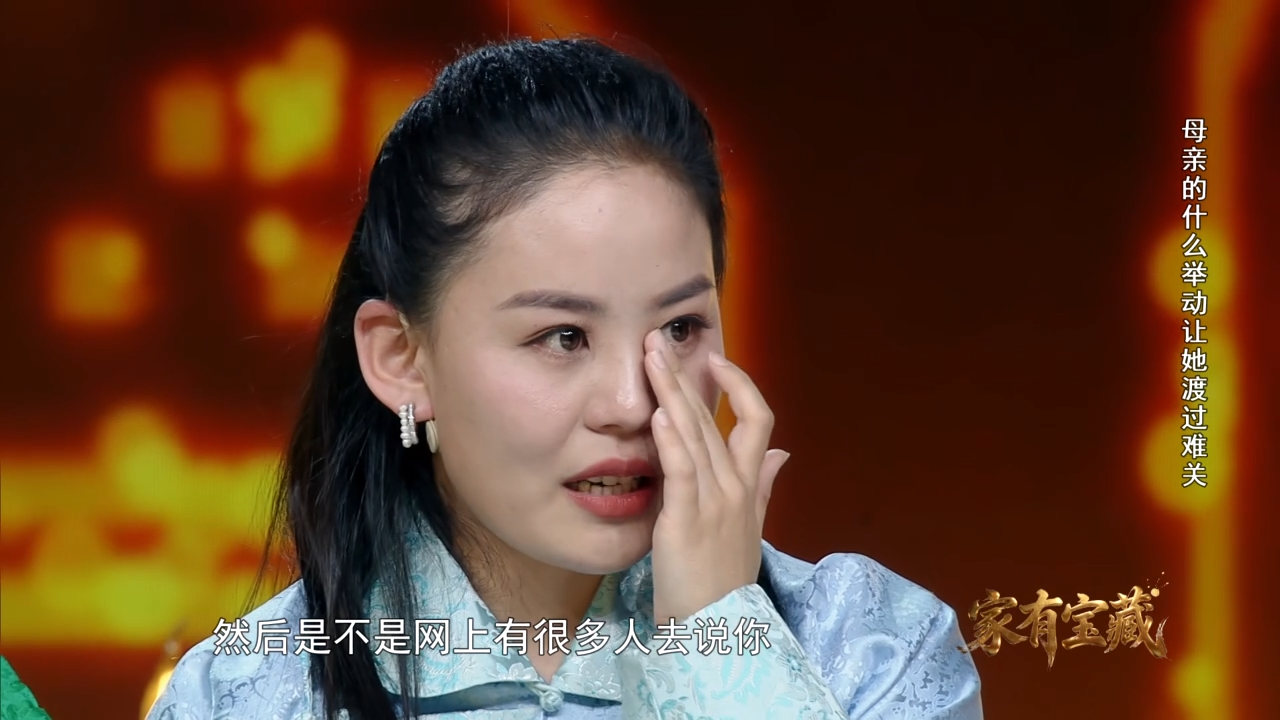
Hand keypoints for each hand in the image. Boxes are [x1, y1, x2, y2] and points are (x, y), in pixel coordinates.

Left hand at [644, 331, 790, 623]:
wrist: (717, 630)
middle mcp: (735, 487)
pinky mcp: (686, 520)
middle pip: (715, 418)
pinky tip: (658, 413)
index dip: (739, 386)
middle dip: (685, 375)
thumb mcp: (751, 527)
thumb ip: (764, 485)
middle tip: (658, 340)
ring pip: (695, 434)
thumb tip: (783, 453)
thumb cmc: (723, 578)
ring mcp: (713, 502)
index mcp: (749, 486)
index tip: (714, 360)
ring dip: (671, 392)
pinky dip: (672, 439)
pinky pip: (682, 471)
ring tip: (650, 358)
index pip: (757, 421)